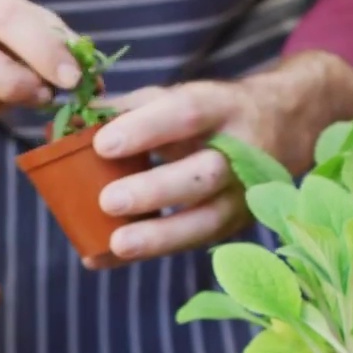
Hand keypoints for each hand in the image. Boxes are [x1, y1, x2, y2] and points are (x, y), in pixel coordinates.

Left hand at [87, 51, 352, 266]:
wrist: (285, 127)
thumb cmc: (213, 112)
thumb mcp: (182, 95)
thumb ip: (129, 107)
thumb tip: (67, 118)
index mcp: (223, 107)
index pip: (187, 113)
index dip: (146, 129)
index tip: (102, 143)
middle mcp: (241, 152)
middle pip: (202, 174)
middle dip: (156, 190)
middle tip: (109, 200)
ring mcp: (243, 195)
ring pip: (206, 220)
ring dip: (159, 235)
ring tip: (117, 243)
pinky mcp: (234, 225)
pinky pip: (191, 244)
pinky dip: (147, 252)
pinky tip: (104, 257)